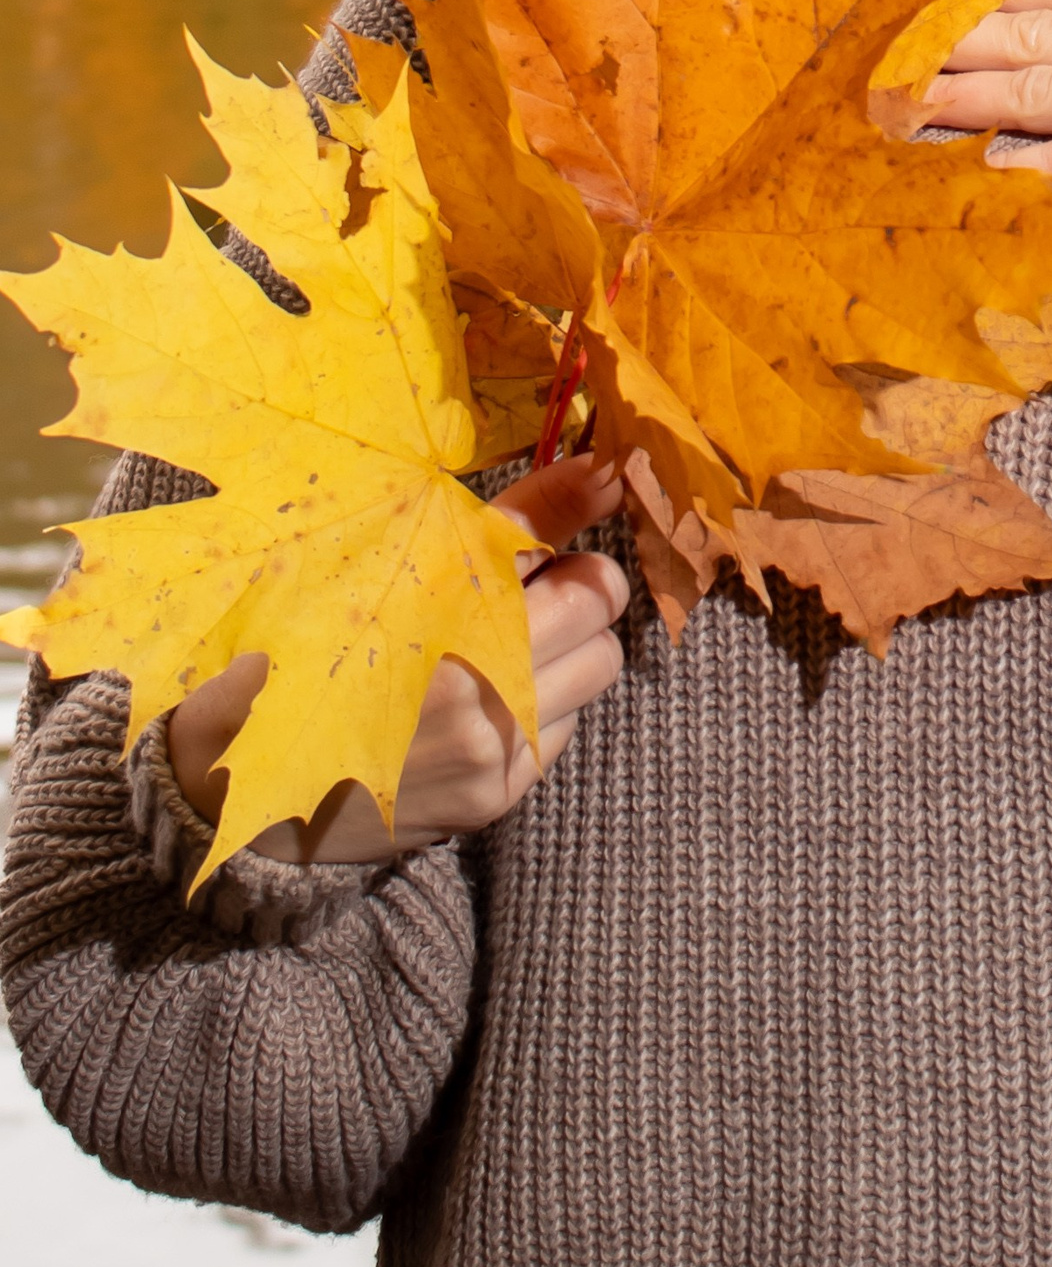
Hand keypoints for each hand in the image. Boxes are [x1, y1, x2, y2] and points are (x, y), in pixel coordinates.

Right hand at [166, 455, 628, 867]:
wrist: (228, 774)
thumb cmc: (306, 634)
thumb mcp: (390, 553)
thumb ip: (515, 516)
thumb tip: (607, 468)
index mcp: (440, 611)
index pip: (577, 567)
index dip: (580, 532)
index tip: (582, 505)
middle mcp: (474, 687)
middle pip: (602, 616)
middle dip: (580, 588)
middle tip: (528, 580)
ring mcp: (488, 750)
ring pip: (595, 672)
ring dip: (567, 648)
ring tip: (500, 640)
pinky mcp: (490, 797)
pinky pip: (563, 730)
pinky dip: (540, 704)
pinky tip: (479, 695)